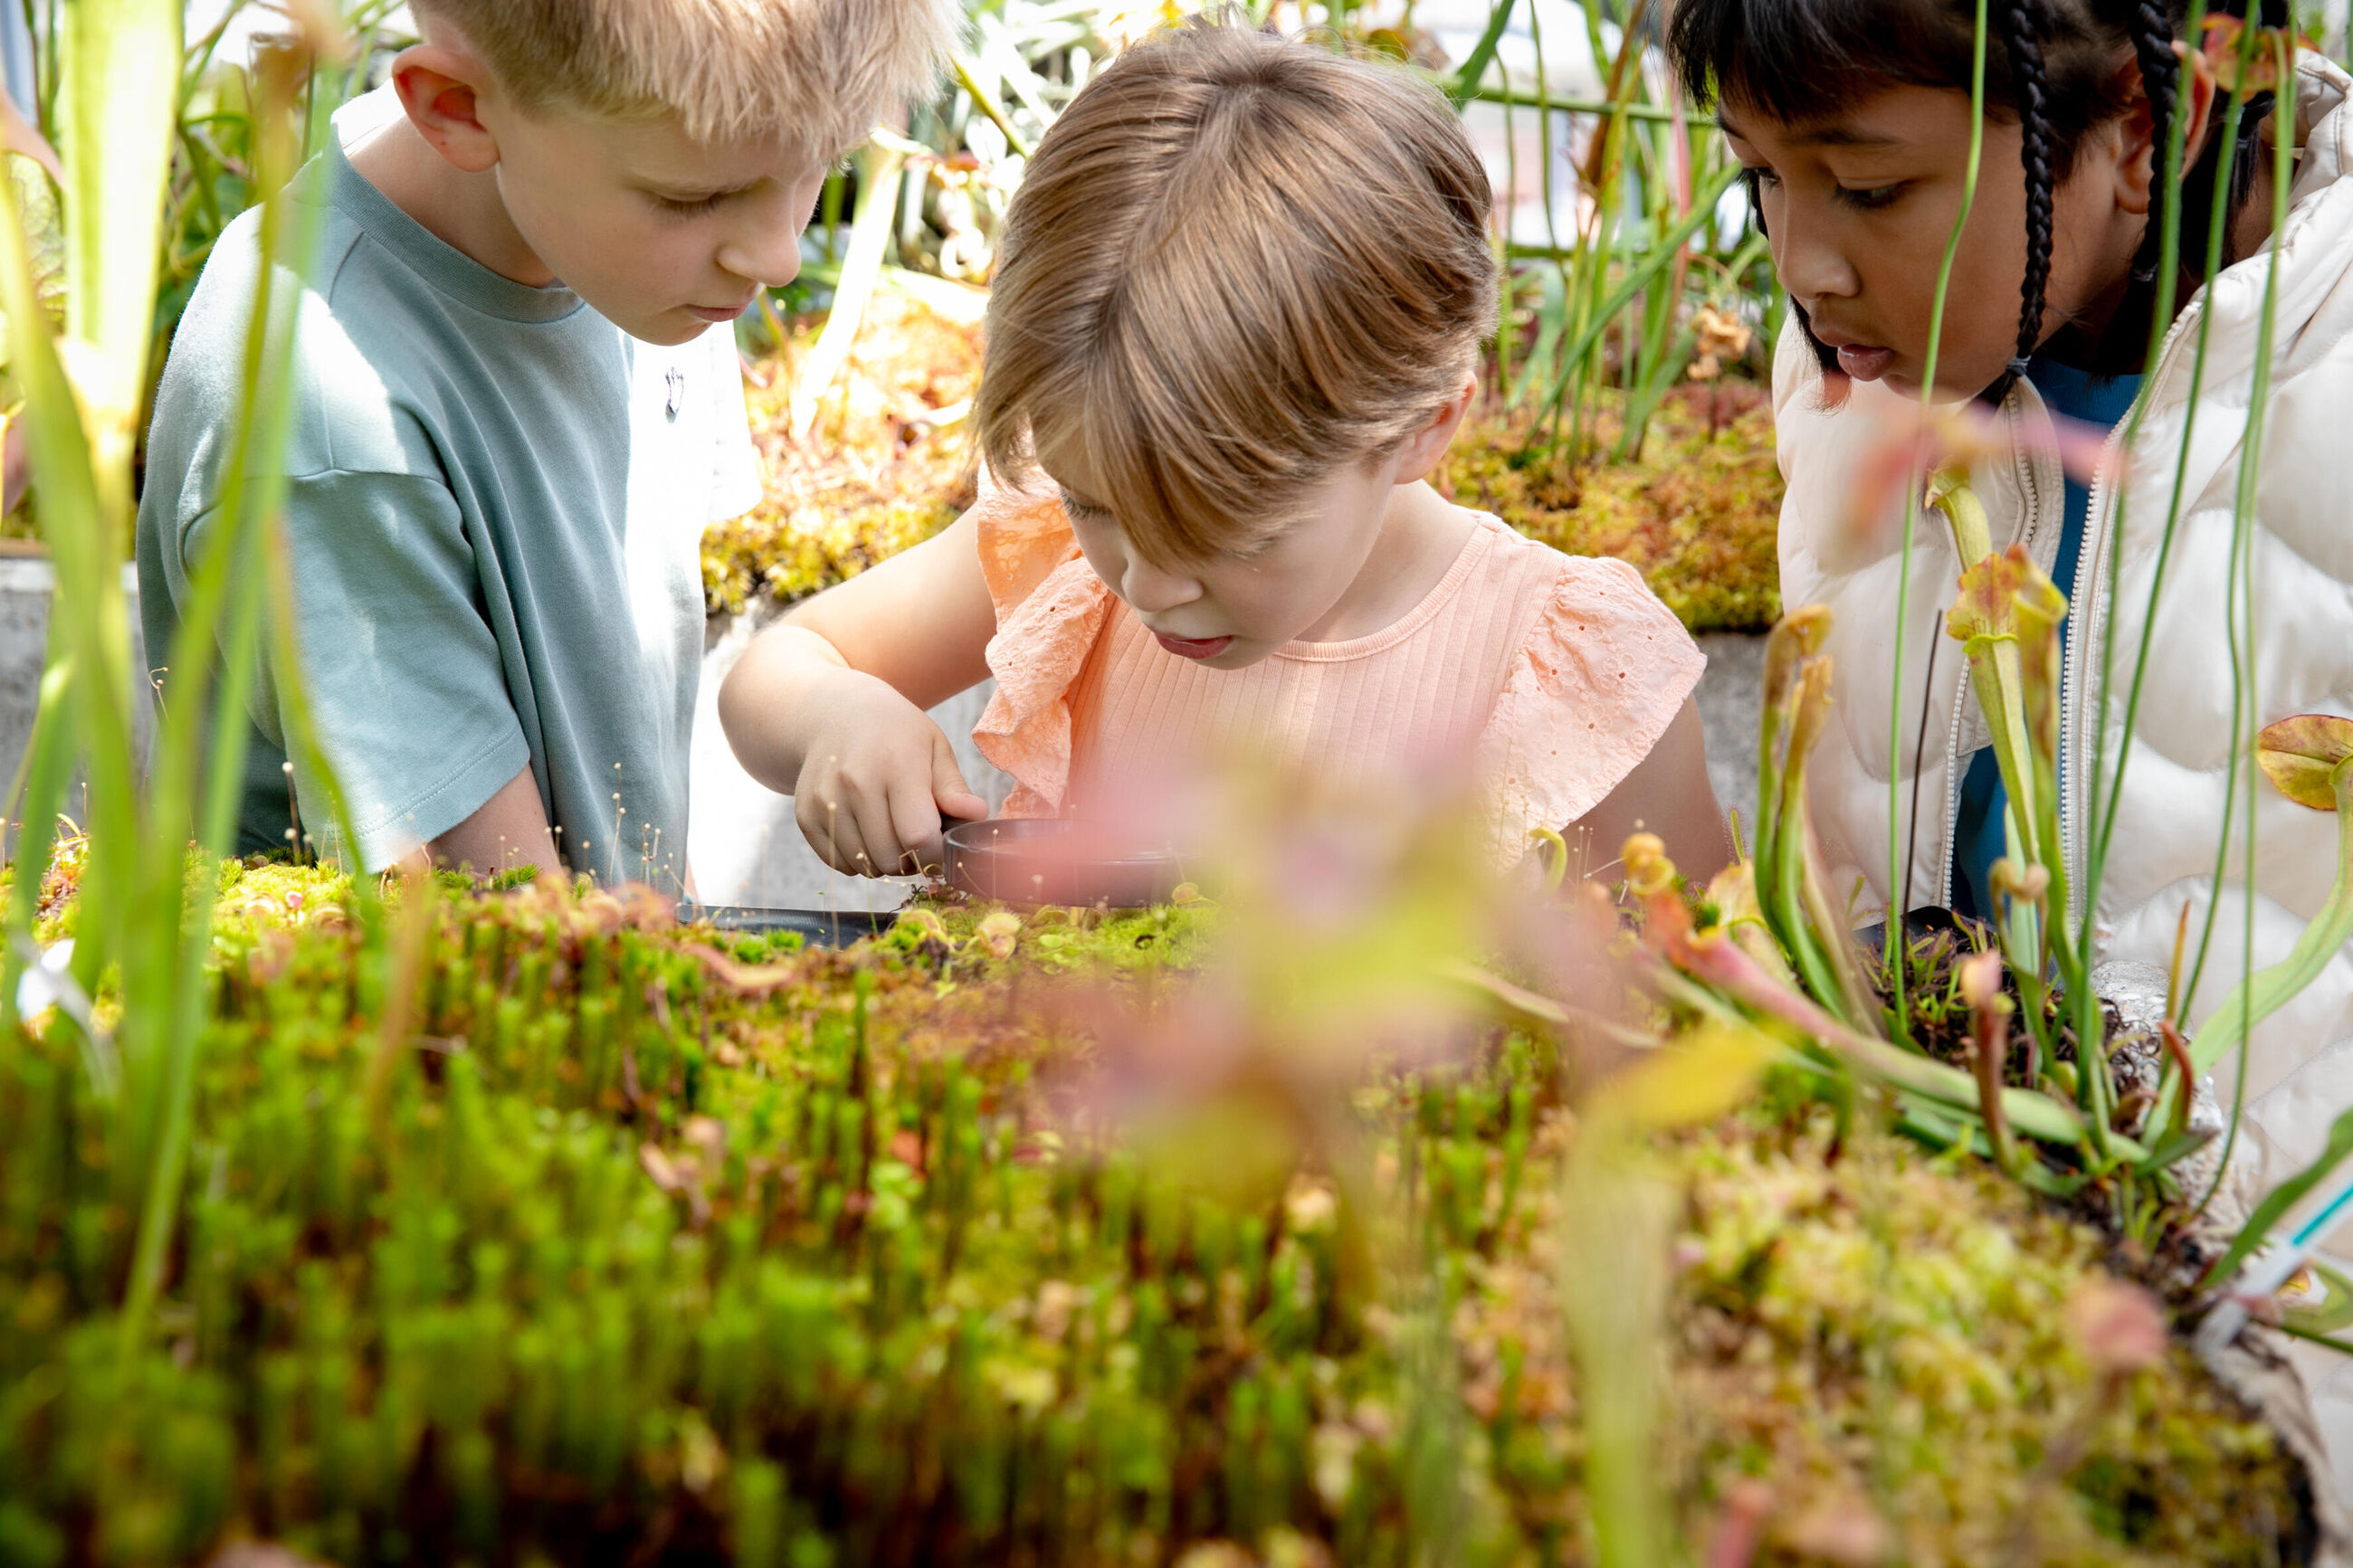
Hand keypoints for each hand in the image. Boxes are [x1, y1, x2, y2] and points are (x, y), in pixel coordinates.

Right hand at [792, 676, 990, 877]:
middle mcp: (855, 783)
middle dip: (912, 860)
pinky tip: (866, 831)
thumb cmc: (894, 733)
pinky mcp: (805, 815)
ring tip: (891, 831)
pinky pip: (839, 863)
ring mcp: (825, 800)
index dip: (936, 854)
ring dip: (884, 861)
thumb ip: (953, 787)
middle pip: (891, 858)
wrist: (833, 713)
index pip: (919, 836)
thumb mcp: (933, 747)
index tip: (942, 847)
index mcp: (896, 764)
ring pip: (865, 866)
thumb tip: (976, 816)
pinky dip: (858, 859)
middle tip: (916, 838)